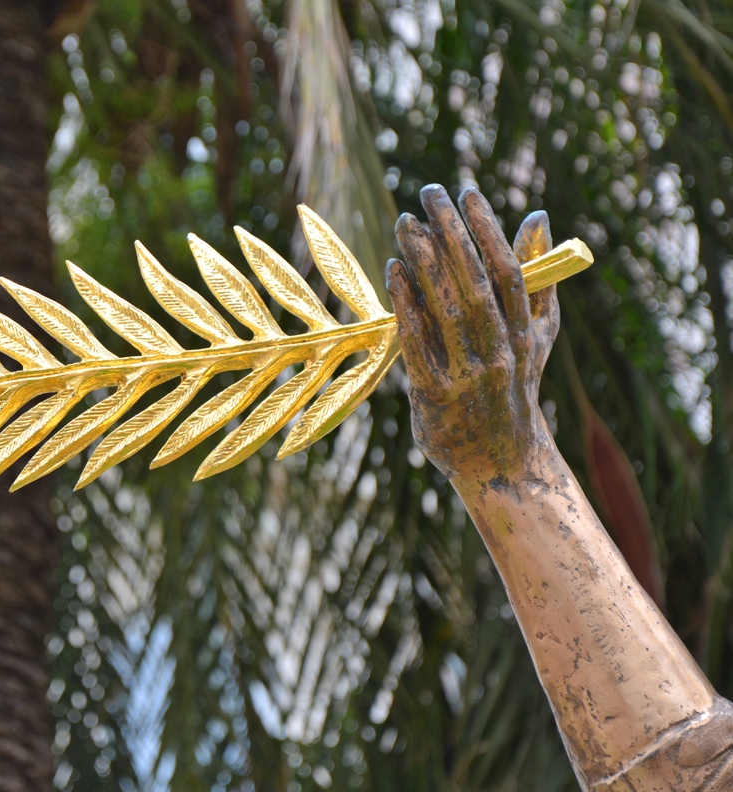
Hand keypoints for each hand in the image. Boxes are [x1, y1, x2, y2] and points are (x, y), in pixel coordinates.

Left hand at [385, 185, 559, 482]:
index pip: (510, 271)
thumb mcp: (537, 335)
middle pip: (476, 282)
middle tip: (430, 193)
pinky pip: (418, 342)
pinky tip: (393, 270)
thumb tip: (536, 218)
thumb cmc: (512, 385)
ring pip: (447, 307)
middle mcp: (501, 351)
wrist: (497, 460)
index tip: (467, 193)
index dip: (489, 230)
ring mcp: (468, 373)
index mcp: (526, 333)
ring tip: (406, 222)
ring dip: (425, 260)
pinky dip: (406, 304)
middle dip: (453, 233)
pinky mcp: (435, 393)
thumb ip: (537, 278)